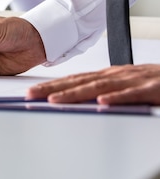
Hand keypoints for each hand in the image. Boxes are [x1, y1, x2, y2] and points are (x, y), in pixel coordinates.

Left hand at [26, 64, 159, 104]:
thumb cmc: (158, 85)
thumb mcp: (128, 88)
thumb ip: (108, 93)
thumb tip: (85, 103)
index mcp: (111, 76)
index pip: (76, 80)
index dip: (53, 86)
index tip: (32, 92)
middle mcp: (118, 76)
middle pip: (81, 82)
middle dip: (54, 88)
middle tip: (31, 95)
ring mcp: (135, 81)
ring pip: (100, 87)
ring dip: (76, 93)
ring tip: (55, 100)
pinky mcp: (152, 89)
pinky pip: (132, 95)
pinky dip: (116, 98)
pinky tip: (102, 103)